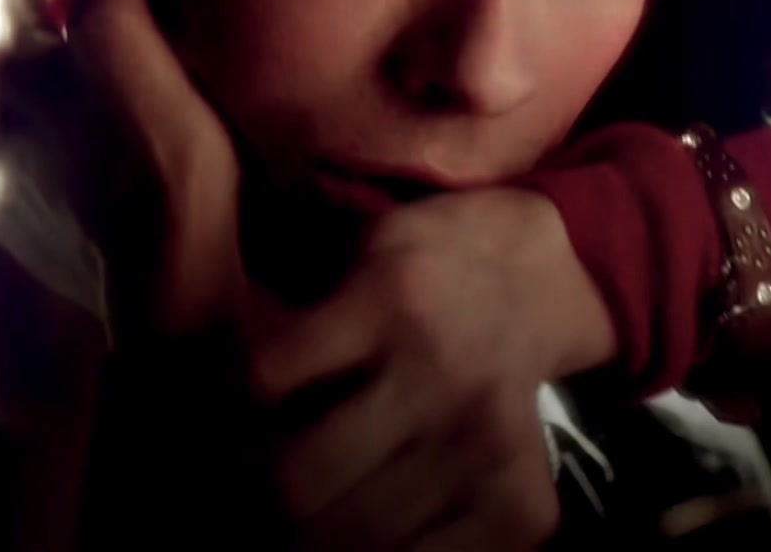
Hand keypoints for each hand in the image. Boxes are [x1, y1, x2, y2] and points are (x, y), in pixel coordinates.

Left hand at [0, 0, 247, 340]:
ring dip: (52, 77)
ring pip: (15, 94)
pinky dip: (51, 138)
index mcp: (11, 55)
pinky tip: (97, 151)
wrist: (169, 284)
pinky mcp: (8, 216)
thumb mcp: (137, 40)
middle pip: (8, 30)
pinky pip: (24, 153)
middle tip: (110, 13)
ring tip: (109, 88)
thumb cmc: (168, 153)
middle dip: (51, 11)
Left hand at [247, 188, 615, 550]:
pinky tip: (367, 524)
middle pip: (300, 484)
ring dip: (311, 530)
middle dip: (258, 489)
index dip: (227, 403)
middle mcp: (438, 376)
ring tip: (307, 502)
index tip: (229, 411)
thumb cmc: (433, 258)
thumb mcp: (367, 246)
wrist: (543, 277)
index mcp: (389, 299)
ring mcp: (484, 448)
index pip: (266, 379)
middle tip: (254, 477)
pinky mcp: (522, 504)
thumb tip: (227, 385)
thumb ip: (309, 309)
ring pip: (355, 539)